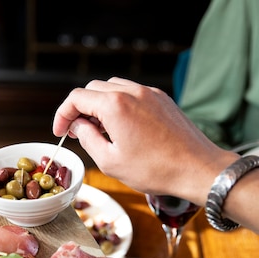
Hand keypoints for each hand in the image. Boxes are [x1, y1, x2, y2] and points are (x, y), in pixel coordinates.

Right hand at [52, 77, 237, 204]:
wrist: (197, 168)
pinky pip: (133, 94)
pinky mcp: (163, 99)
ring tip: (99, 130)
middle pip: (93, 89)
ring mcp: (150, 93)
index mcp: (115, 105)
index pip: (77, 98)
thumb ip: (87, 139)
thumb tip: (79, 126)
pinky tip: (121, 128)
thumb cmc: (155, 169)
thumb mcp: (110, 161)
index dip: (63, 114)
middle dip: (80, 108)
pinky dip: (120, 105)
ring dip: (100, 105)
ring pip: (113, 88)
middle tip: (76, 131)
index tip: (61, 132)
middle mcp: (132, 92)